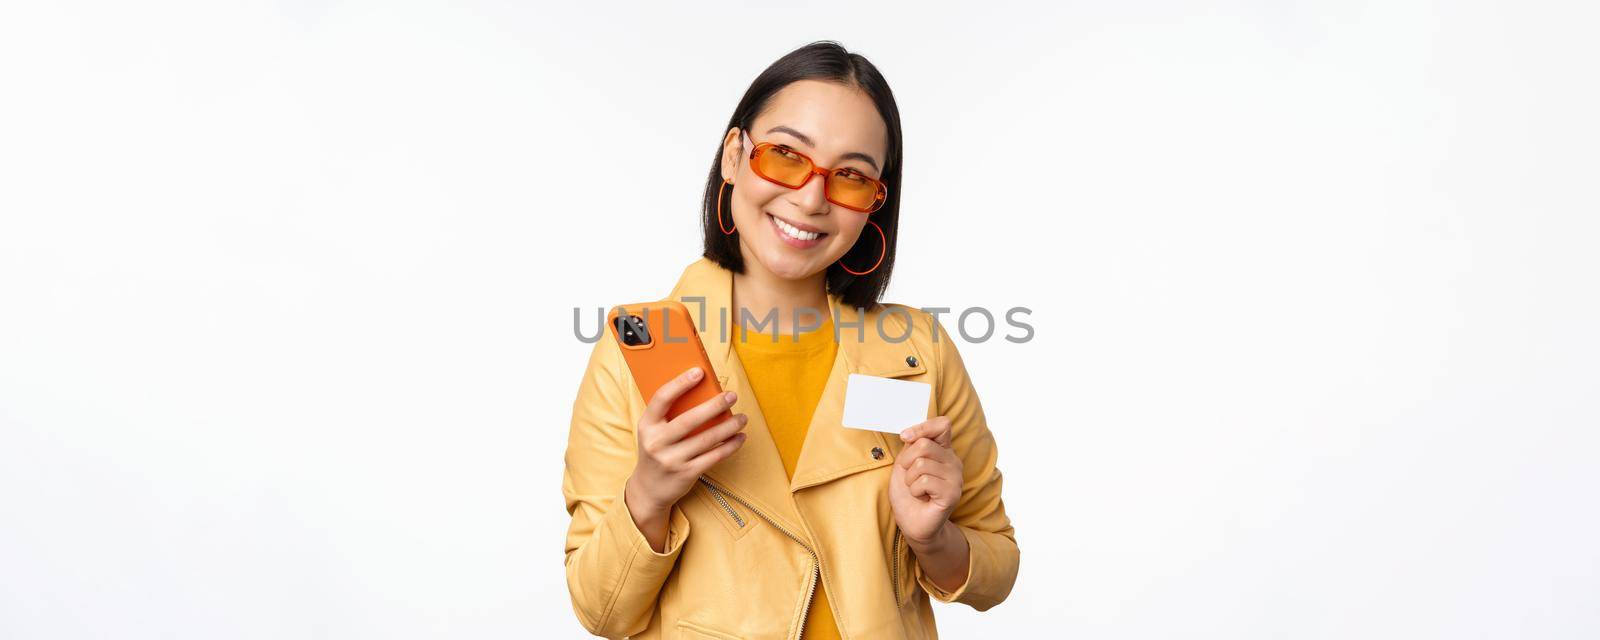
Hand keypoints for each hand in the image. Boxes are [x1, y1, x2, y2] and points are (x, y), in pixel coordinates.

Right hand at [624, 367, 746, 549]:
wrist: (648, 489)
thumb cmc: (656, 451)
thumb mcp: (654, 432)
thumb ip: (670, 415)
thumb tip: (704, 392)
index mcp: (647, 425)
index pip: (662, 398)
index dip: (680, 383)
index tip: (699, 372)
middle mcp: (657, 442)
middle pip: (689, 420)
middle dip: (714, 406)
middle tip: (731, 396)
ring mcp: (671, 460)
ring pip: (706, 439)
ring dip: (729, 427)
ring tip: (742, 418)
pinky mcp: (686, 474)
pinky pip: (714, 456)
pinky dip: (730, 446)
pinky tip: (739, 438)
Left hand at [888, 416, 962, 545]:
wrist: (913, 523)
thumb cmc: (908, 494)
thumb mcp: (905, 464)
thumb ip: (911, 446)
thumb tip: (910, 434)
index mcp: (943, 451)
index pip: (942, 425)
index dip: (922, 427)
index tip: (905, 437)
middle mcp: (953, 462)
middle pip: (924, 444)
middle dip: (907, 461)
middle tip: (909, 477)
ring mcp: (955, 478)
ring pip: (921, 464)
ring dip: (910, 479)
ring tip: (917, 489)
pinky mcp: (952, 493)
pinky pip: (924, 481)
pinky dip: (914, 490)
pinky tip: (922, 497)